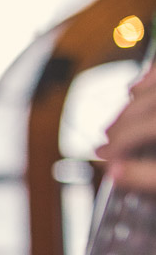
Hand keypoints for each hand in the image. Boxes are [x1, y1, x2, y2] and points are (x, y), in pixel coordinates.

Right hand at [97, 66, 155, 193]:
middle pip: (144, 107)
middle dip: (120, 127)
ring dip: (130, 105)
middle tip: (105, 145)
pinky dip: (147, 78)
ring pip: (150, 87)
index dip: (118, 144)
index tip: (104, 159)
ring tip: (117, 123)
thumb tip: (112, 173)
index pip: (142, 128)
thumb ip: (148, 176)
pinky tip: (134, 88)